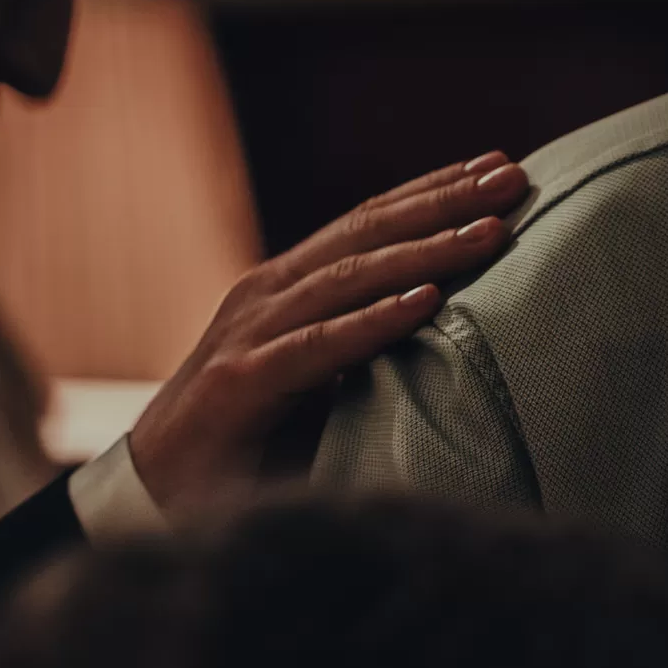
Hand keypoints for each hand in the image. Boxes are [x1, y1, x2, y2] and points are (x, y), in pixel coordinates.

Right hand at [128, 152, 529, 512]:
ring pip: (349, 277)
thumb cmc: (248, 441)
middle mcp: (268, 294)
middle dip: (445, 202)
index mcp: (289, 286)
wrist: (152, 500)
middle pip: (368, 232)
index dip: (435, 192)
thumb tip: (455, 324)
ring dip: (425, 252)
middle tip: (514, 177)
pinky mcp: (240, 384)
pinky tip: (423, 303)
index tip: (501, 167)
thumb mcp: (318, 379)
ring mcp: (251, 334)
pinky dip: (373, 322)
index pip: (370, 223)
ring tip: (490, 234)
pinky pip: (317, 347)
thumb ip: (367, 345)